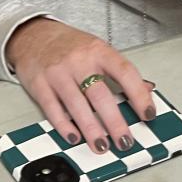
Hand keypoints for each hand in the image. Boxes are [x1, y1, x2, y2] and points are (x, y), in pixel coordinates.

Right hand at [6, 18, 155, 154]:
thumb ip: (119, 70)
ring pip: (77, 105)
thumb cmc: (68, 45)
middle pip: (100, 95)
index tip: (148, 114)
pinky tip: (74, 137)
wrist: (33, 35)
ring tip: (101, 146)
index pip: (125, 73)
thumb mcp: (97, 49)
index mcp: (99, 51)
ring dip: (91, 129)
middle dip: (114, 122)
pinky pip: (52, 109)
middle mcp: (79, 61)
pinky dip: (64, 126)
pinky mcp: (39, 85)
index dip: (139, 95)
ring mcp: (58, 73)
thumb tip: (146, 90)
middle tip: (124, 141)